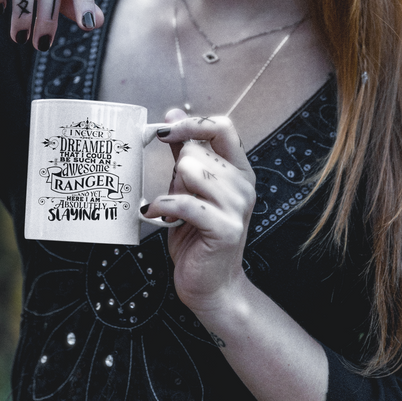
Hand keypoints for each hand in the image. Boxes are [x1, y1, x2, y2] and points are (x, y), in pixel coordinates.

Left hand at [142, 111, 255, 314]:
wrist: (211, 286)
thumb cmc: (197, 236)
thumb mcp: (190, 188)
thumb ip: (184, 152)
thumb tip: (171, 114)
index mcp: (239, 171)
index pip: (222, 127)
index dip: (193, 123)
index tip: (166, 131)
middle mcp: (243, 186)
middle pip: (198, 153)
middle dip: (176, 172)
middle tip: (175, 196)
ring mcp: (238, 207)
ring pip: (191, 172)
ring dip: (171, 190)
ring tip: (170, 208)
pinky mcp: (225, 228)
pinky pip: (185, 203)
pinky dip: (164, 207)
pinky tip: (157, 214)